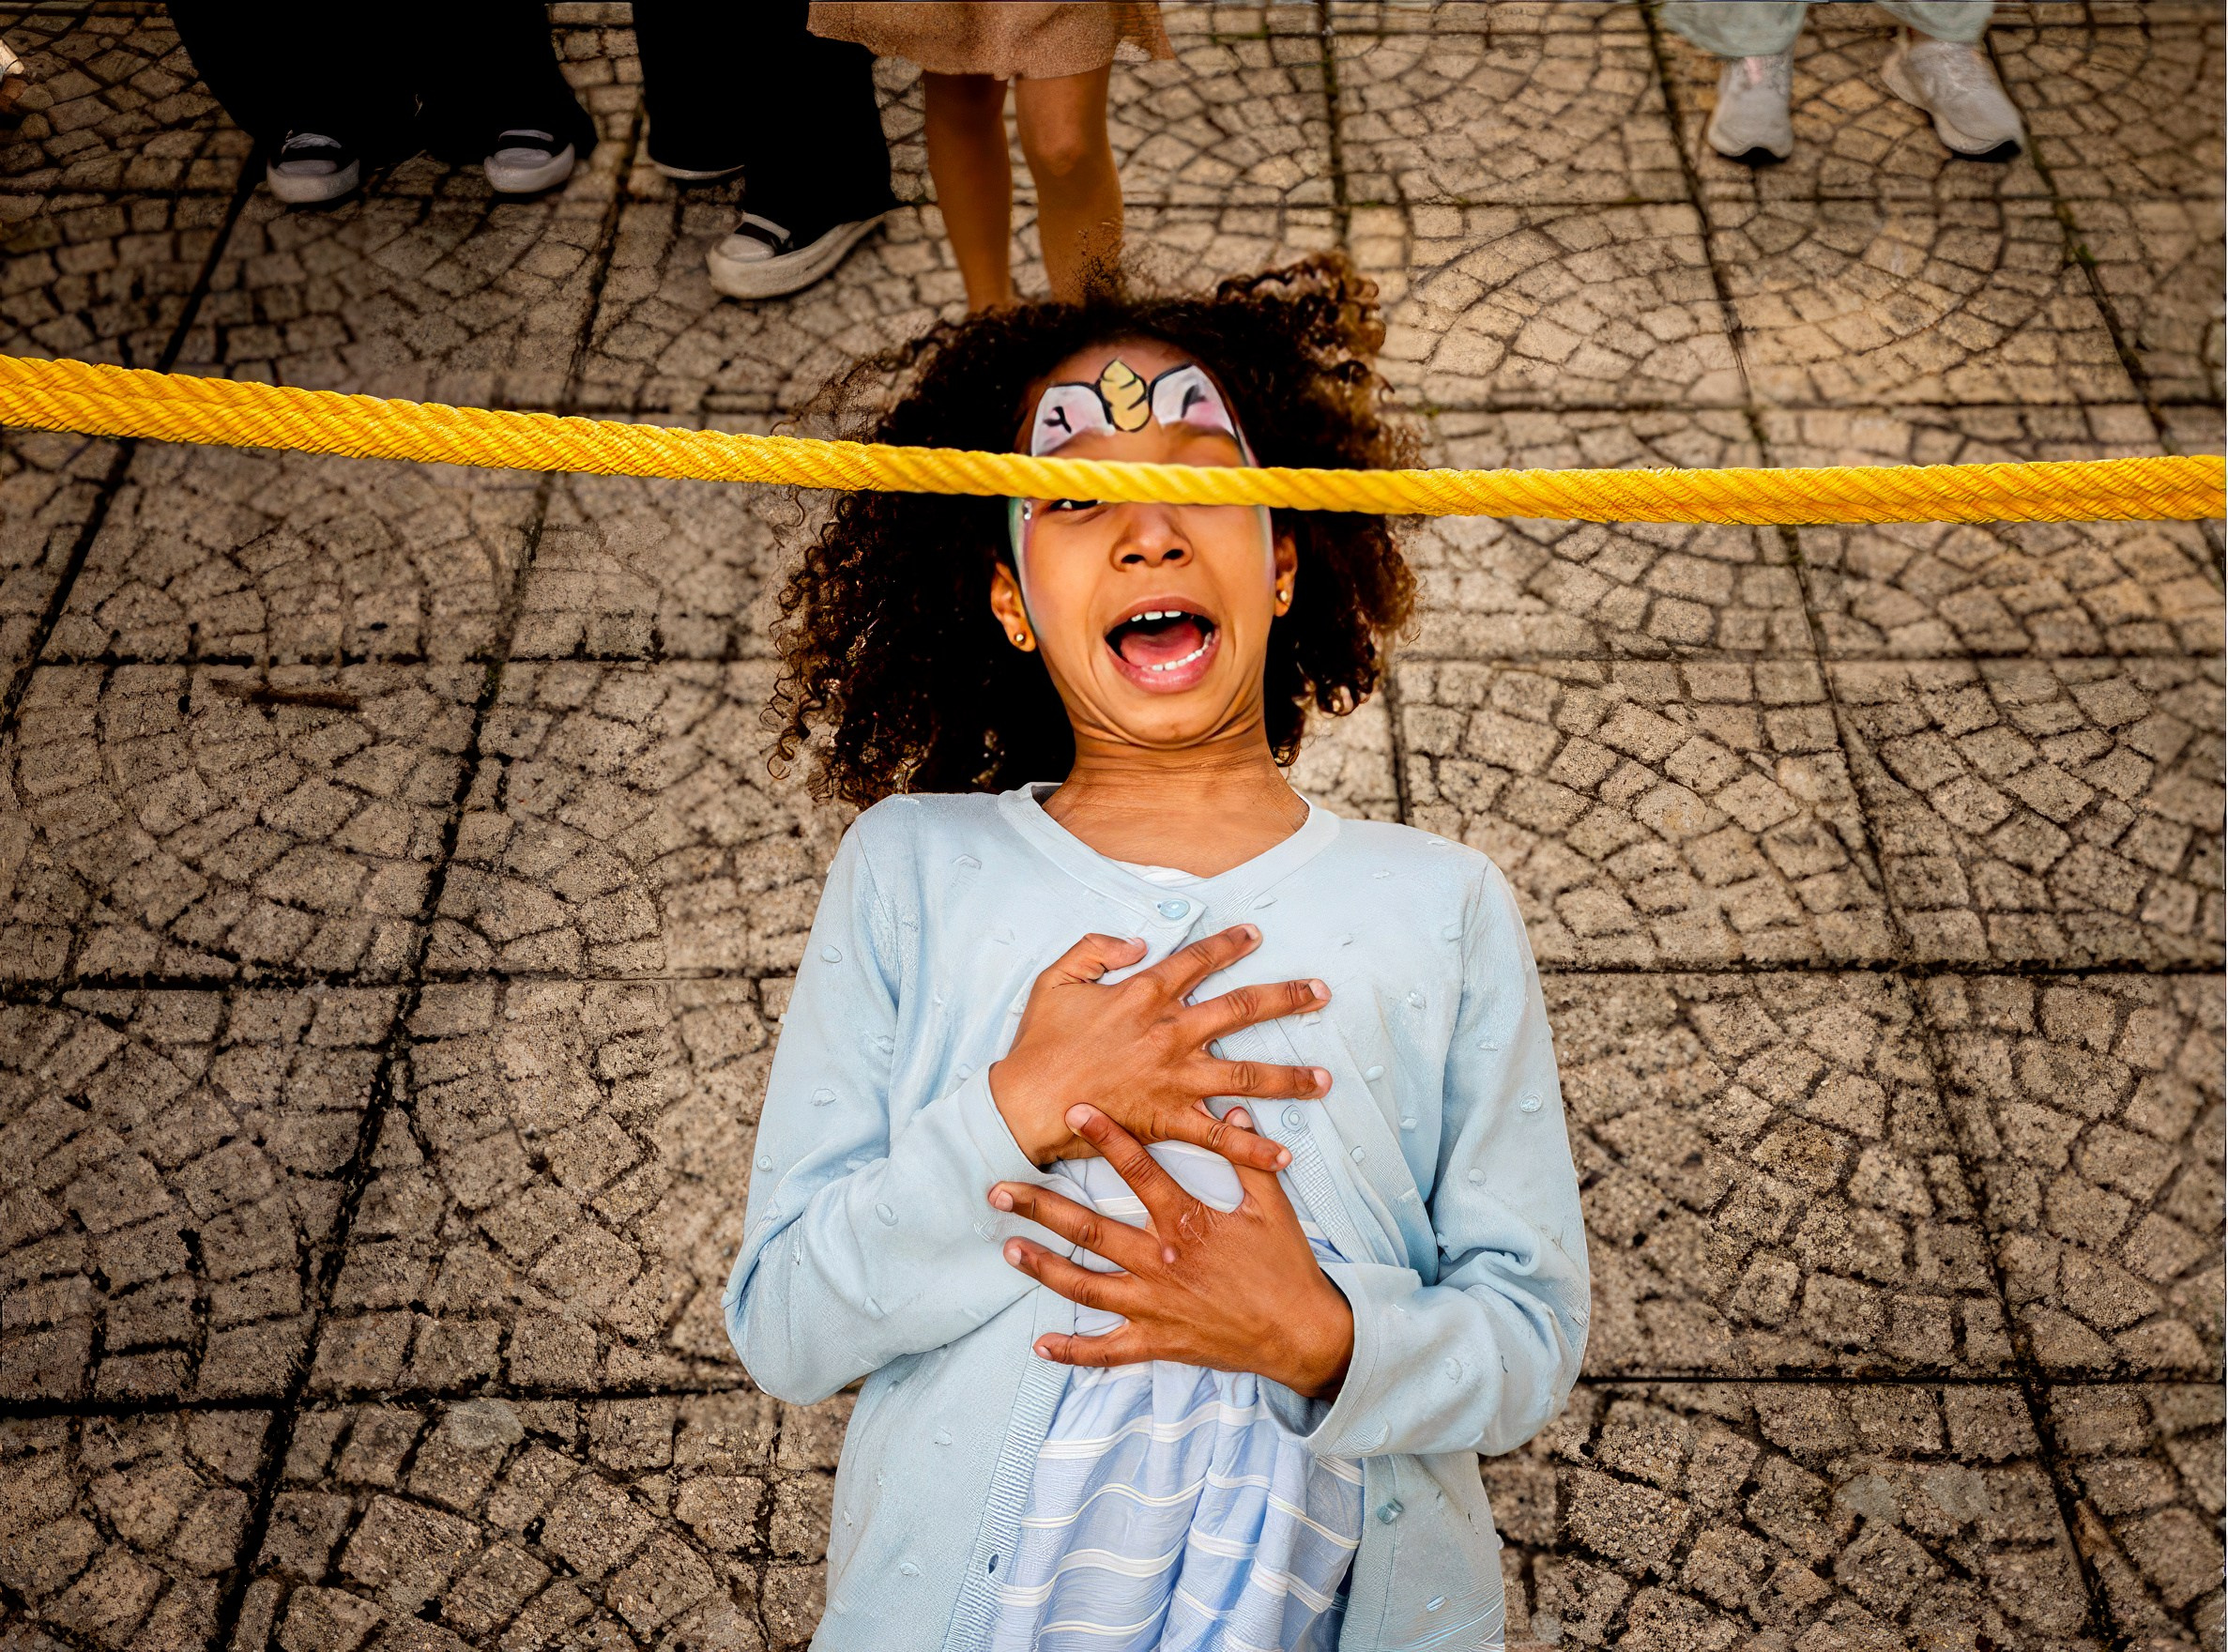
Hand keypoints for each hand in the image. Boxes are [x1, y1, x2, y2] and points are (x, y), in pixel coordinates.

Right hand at [988, 924, 1330, 1172]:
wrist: (1026, 1102)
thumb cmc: (1038, 1043)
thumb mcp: (1056, 978)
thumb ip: (1096, 950)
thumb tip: (1138, 942)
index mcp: (1145, 994)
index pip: (1198, 960)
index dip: (1229, 944)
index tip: (1255, 935)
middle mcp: (1171, 1032)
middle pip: (1243, 1009)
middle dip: (1287, 998)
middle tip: (1321, 993)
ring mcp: (1176, 1078)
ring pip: (1247, 1074)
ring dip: (1290, 1077)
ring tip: (1325, 1079)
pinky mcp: (1170, 1120)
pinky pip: (1221, 1138)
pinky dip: (1254, 1150)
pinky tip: (1284, 1157)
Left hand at [989, 1104, 1354, 1399]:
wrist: (1302, 1334)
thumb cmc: (1286, 1267)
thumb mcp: (1272, 1207)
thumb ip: (1248, 1159)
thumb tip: (1234, 1112)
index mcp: (1186, 1222)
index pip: (1137, 1168)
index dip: (1105, 1136)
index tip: (1073, 1110)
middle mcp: (1160, 1261)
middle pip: (1089, 1228)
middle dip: (1040, 1207)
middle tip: (998, 1189)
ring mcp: (1153, 1305)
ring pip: (1084, 1285)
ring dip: (1043, 1266)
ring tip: (1008, 1248)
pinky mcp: (1157, 1342)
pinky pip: (1107, 1351)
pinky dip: (1073, 1352)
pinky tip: (1042, 1346)